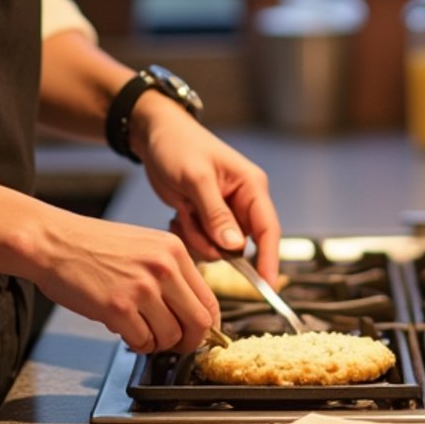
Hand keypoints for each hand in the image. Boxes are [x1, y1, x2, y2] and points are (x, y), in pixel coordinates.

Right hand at [22, 206, 218, 355]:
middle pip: (198, 324)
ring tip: (139, 329)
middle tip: (174, 344)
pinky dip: (135, 344)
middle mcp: (163, 267)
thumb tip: (190, 310)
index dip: (206, 326)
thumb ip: (170, 273)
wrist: (53, 241)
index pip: (209, 300)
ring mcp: (141, 288)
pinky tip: (123, 329)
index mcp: (173, 250)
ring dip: (156, 343)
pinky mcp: (118, 308)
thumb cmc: (92, 245)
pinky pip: (142, 342)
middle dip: (187, 342)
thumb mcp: (144, 246)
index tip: (197, 334)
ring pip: (170, 338)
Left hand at [129, 94, 280, 282]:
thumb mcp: (196, 178)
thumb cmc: (178, 146)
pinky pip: (201, 243)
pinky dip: (187, 234)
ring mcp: (224, 212)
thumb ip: (216, 214)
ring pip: (217, 248)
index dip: (269, 260)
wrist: (155, 135)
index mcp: (251, 186)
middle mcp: (243, 202)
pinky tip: (178, 214)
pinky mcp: (206, 218)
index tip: (268, 288)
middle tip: (190, 216)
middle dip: (212, 240)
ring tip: (182, 211)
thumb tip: (236, 248)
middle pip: (239, 245)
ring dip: (196, 236)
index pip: (268, 230)